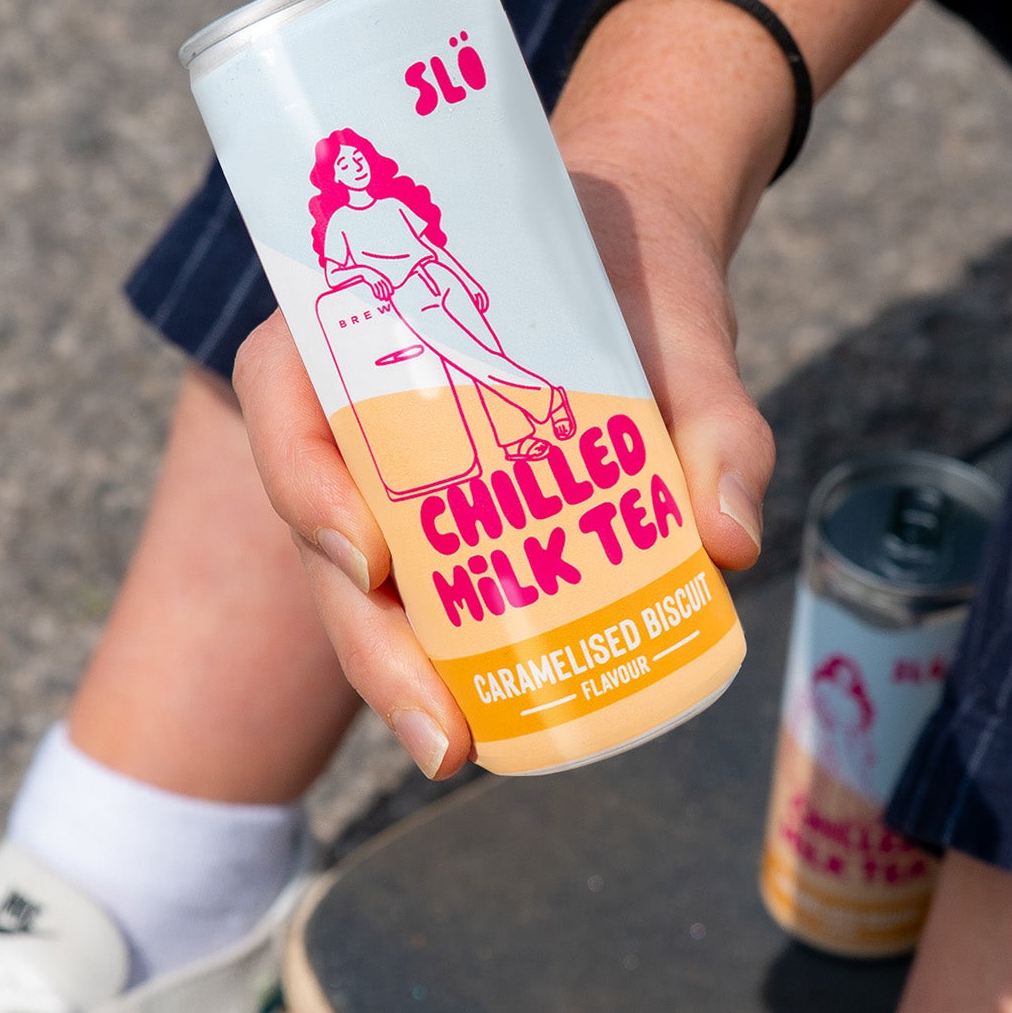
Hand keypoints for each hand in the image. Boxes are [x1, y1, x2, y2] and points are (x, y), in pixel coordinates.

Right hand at [233, 128, 771, 778]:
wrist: (646, 262)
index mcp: (365, 317)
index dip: (303, 483)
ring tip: (456, 750)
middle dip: (368, 644)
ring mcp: (392, 477)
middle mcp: (355, 407)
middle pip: (321, 530)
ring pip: (362, 586)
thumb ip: (715, 416)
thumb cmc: (638, 274)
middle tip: (438, 729)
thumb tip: (728, 543)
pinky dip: (451, 664)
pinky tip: (489, 728)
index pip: (284, 394)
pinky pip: (428, 599)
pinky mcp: (443, 528)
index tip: (372, 555)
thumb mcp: (682, 324)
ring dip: (398, 676)